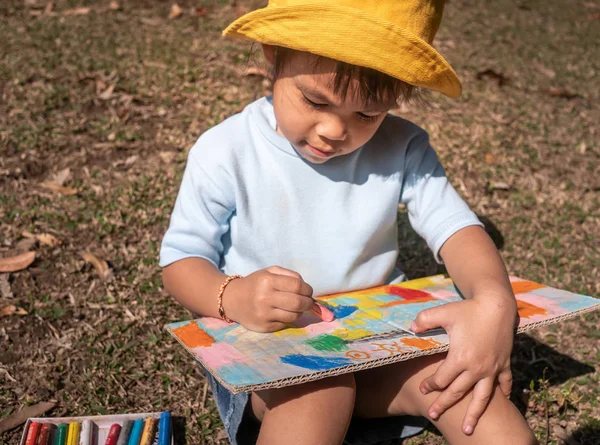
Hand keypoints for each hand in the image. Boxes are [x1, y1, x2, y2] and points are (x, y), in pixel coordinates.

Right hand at [224, 266, 313, 331]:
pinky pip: (285, 324)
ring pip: (294, 316)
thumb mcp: (270, 272)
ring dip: (301, 312)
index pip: (297, 286)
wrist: (232, 299)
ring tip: (298, 307)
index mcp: (267, 281)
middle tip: (308, 301)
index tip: (308, 291)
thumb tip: (307, 289)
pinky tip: (285, 313)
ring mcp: (264, 314)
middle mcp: (265, 298)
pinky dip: (289, 318)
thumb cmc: (255, 284)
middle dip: (308, 302)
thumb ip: (290, 275)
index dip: (307, 289)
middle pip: (298, 302)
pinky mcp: (264, 326)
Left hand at [411, 297, 515, 434]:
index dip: (430, 386)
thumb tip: (410, 328)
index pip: (441, 379)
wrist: (497, 305)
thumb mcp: (443, 312)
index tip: (423, 389)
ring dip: (474, 414)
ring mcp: (492, 368)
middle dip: (444, 405)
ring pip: (482, 397)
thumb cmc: (468, 309)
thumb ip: (424, 320)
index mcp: (459, 358)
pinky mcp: (504, 363)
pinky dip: (503, 393)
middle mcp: (476, 368)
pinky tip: (503, 402)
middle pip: (457, 392)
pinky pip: (504, 383)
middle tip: (433, 415)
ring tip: (467, 430)